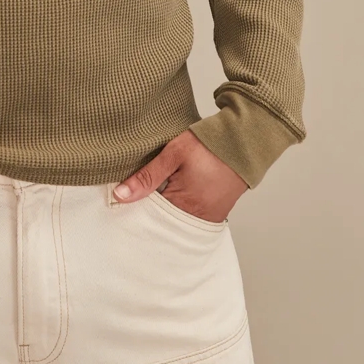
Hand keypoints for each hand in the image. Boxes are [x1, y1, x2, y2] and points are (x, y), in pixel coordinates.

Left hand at [112, 130, 247, 221]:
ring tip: (157, 193)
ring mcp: (209, 218)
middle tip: (137, 196)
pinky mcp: (217, 214)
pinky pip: (192, 218)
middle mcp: (198, 218)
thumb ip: (147, 176)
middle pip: (163, 223)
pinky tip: (174, 195)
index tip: (123, 198)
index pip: (149, 217)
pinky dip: (180, 210)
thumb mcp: (174, 153)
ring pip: (177, 221)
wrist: (243, 140)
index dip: (135, 207)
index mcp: (184, 205)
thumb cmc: (209, 144)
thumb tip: (120, 195)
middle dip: (149, 211)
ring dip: (165, 211)